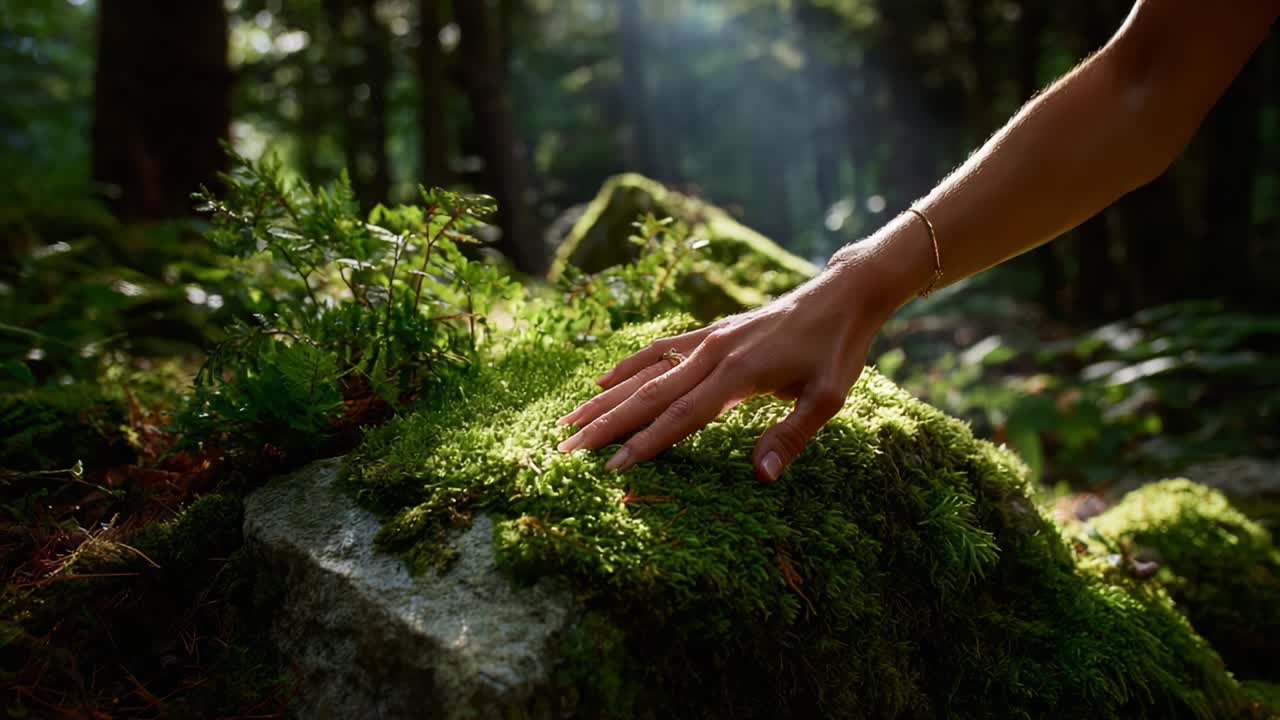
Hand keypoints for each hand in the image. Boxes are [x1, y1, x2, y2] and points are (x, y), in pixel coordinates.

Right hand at [555, 243, 901, 481]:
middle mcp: (712, 355)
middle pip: (647, 396)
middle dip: (605, 426)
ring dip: (605, 398)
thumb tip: (760, 477)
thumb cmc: (837, 350)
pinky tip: (603, 379)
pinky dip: (628, 365)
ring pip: (644, 373)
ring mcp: (707, 341)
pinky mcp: (710, 332)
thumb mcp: (826, 398)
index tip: (611, 470)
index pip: (679, 418)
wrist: (841, 297)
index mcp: (736, 375)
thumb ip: (789, 437)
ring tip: (568, 421)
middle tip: (565, 450)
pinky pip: (659, 350)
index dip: (645, 445)